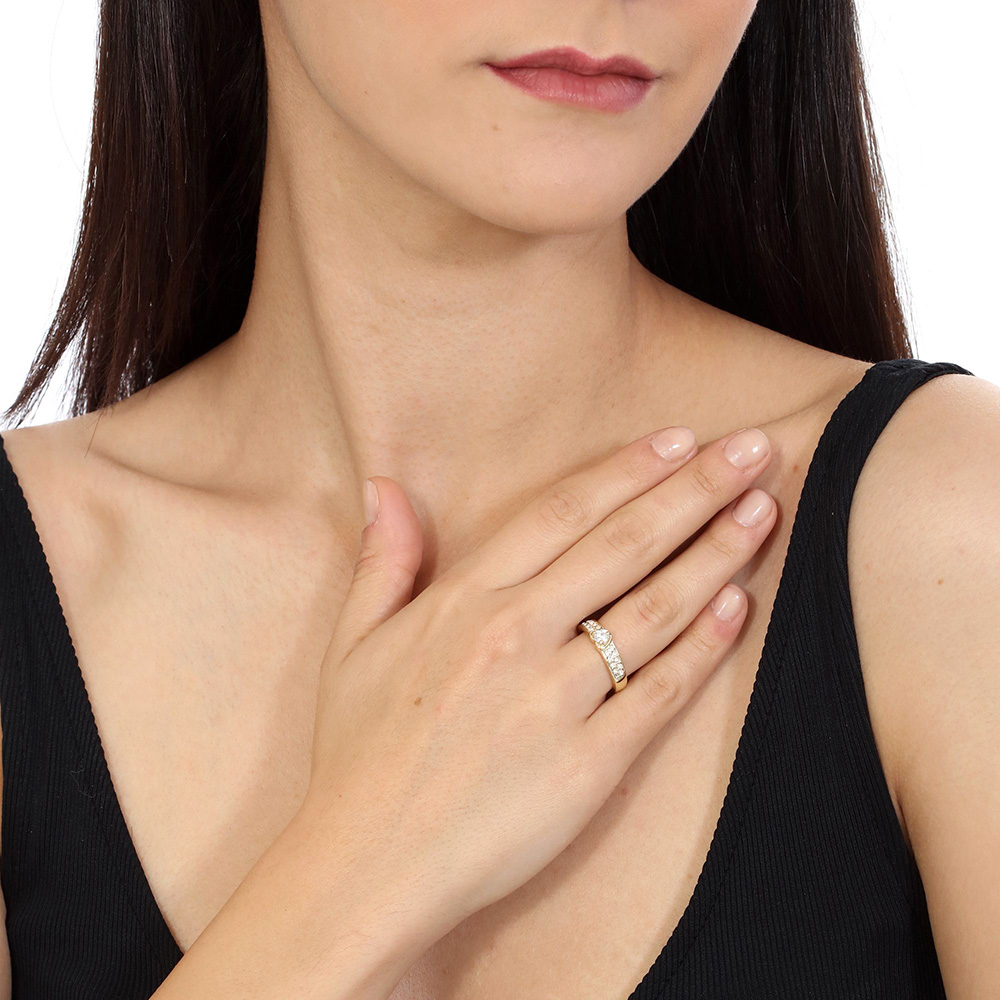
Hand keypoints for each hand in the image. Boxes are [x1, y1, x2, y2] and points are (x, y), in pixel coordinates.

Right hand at [303, 424, 775, 942]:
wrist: (366, 867)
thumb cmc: (358, 754)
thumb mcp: (353, 645)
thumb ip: (382, 561)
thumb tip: (382, 485)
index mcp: (463, 600)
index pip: (561, 512)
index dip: (626, 470)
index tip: (676, 439)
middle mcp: (516, 635)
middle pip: (623, 543)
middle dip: (694, 488)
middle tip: (751, 449)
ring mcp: (555, 699)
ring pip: (654, 607)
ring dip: (716, 552)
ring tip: (761, 511)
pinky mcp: (588, 763)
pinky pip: (659, 693)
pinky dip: (704, 646)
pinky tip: (739, 606)